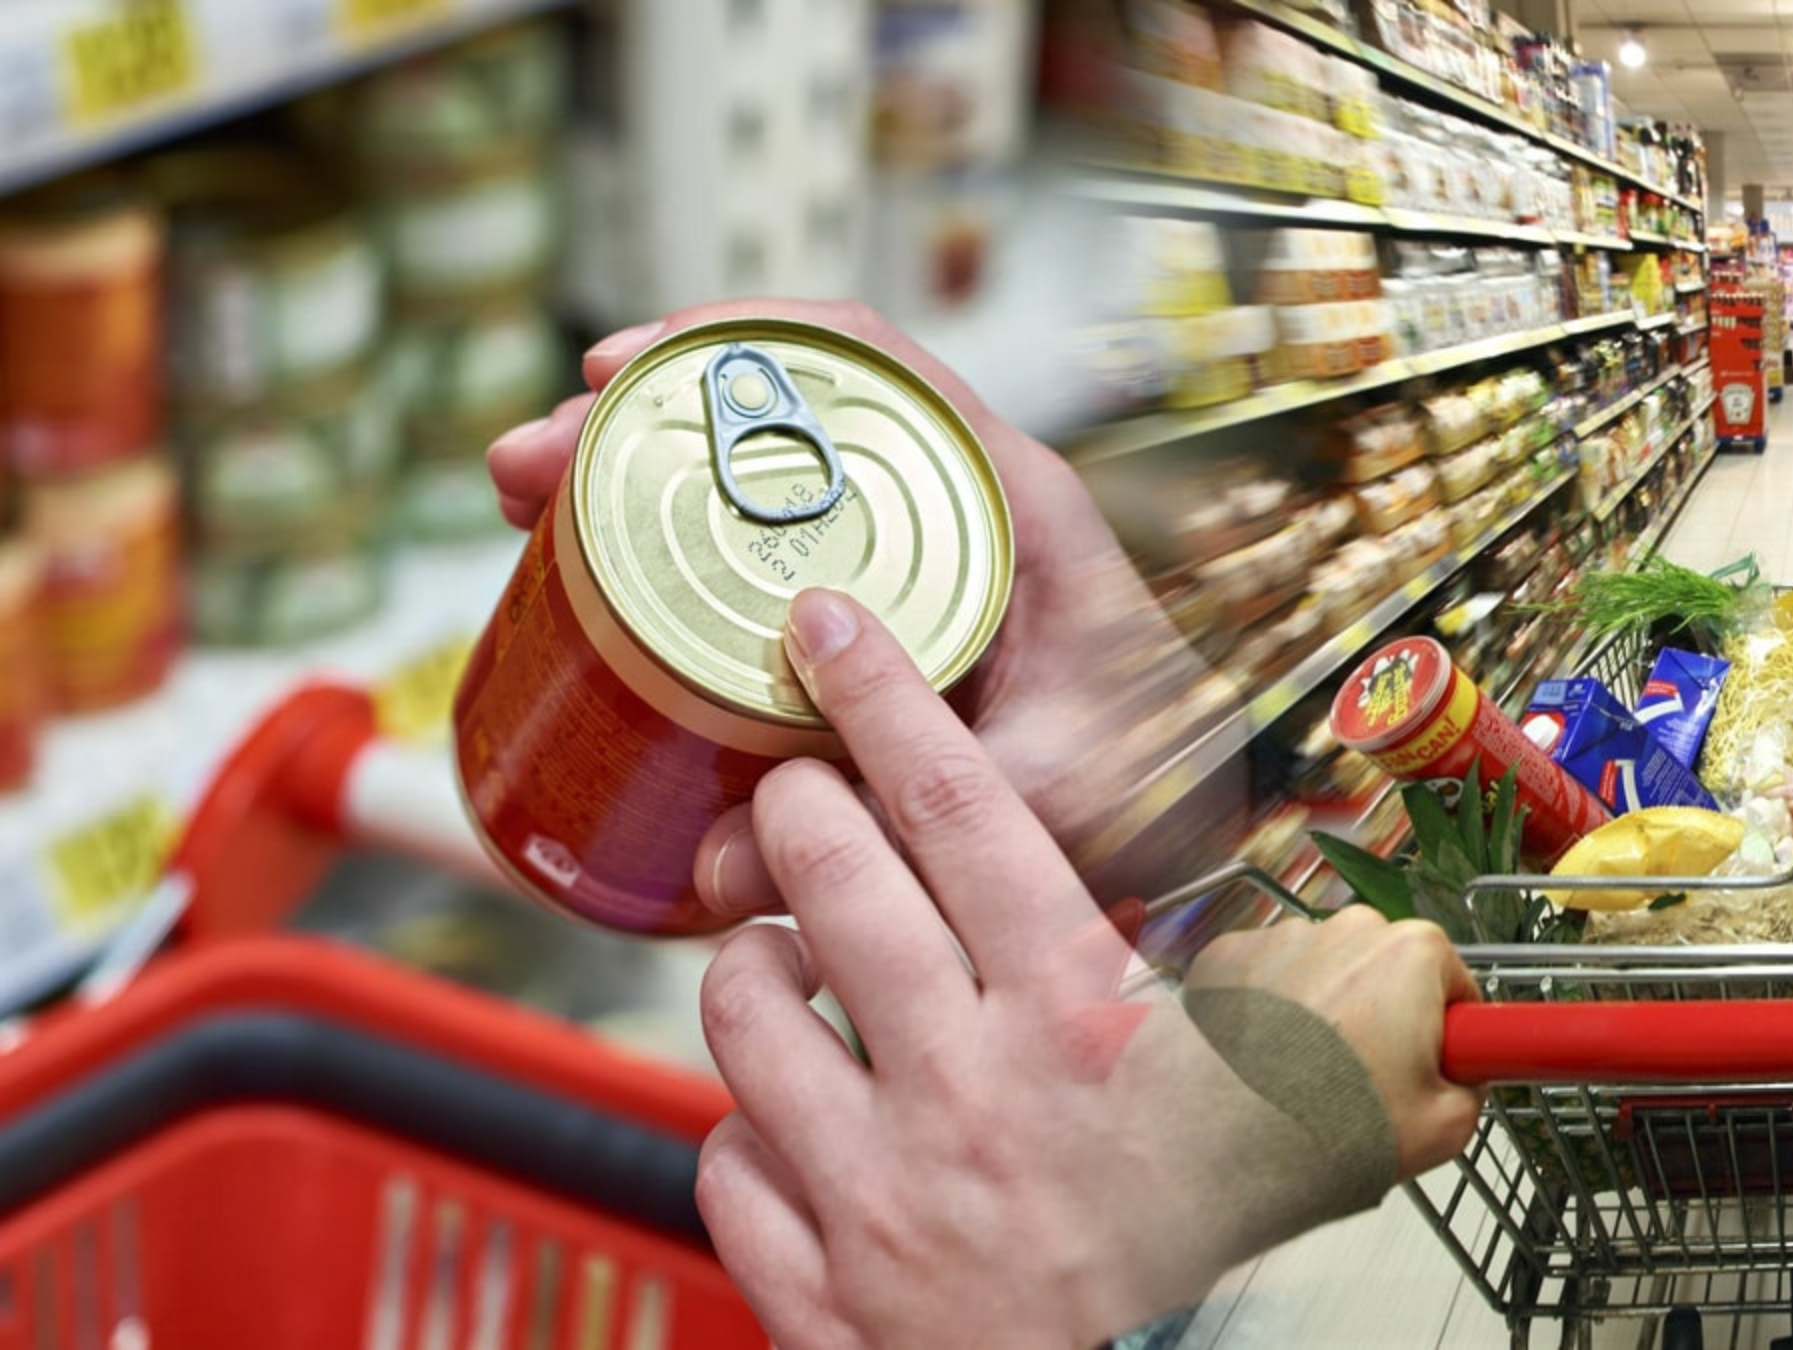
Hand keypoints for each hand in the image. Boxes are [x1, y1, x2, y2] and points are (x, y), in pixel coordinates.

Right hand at [487, 300, 1227, 894]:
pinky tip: (599, 579)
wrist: (1191, 819)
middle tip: (525, 469)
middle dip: (639, 419)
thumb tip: (721, 864)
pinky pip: (769, 550)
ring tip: (530, 508)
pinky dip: (679, 549)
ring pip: (761, 476)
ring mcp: (912, 546)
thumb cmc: (1146, 782)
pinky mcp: (879, 608)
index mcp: (1013, 499)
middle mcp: (958, 499)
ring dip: (641, 475)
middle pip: (781, 409)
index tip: (615, 374)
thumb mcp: (1032, 801)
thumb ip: (901, 825)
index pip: (865, 363)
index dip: (729, 345)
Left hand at [696, 590, 1430, 1346]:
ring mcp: (874, 1197)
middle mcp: (969, 1099)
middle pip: (830, 882)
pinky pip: (722, 1155)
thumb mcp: (1298, 1133)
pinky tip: (798, 1120)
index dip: (889, 699)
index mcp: (1086, 1032)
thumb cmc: (1189, 1273)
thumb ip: (1345, 1021)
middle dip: (797, 803)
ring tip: (789, 958)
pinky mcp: (809, 1284)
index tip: (832, 629)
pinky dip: (747, 1127)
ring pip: (742, 1010)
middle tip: (800, 783)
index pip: (963, 817)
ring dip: (751, 962)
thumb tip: (1423, 961)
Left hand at [1184, 907, 1483, 1176]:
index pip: (1451, 981)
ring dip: (1320, 1008)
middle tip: (1367, 1079)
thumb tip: (1460, 1078)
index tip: (1429, 1064)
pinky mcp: (1226, 957)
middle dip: (1382, 1012)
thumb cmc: (1345, 1128)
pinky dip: (1265, 1010)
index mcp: (1413, 950)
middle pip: (1383, 968)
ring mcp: (1281, 936)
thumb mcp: (1448, 1125)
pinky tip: (1264, 1058)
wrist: (1238, 1144)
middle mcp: (1347, 926)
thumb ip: (1471, 1088)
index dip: (1445, 1027)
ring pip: (1320, 969)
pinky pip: (1262, 977)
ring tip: (1308, 1075)